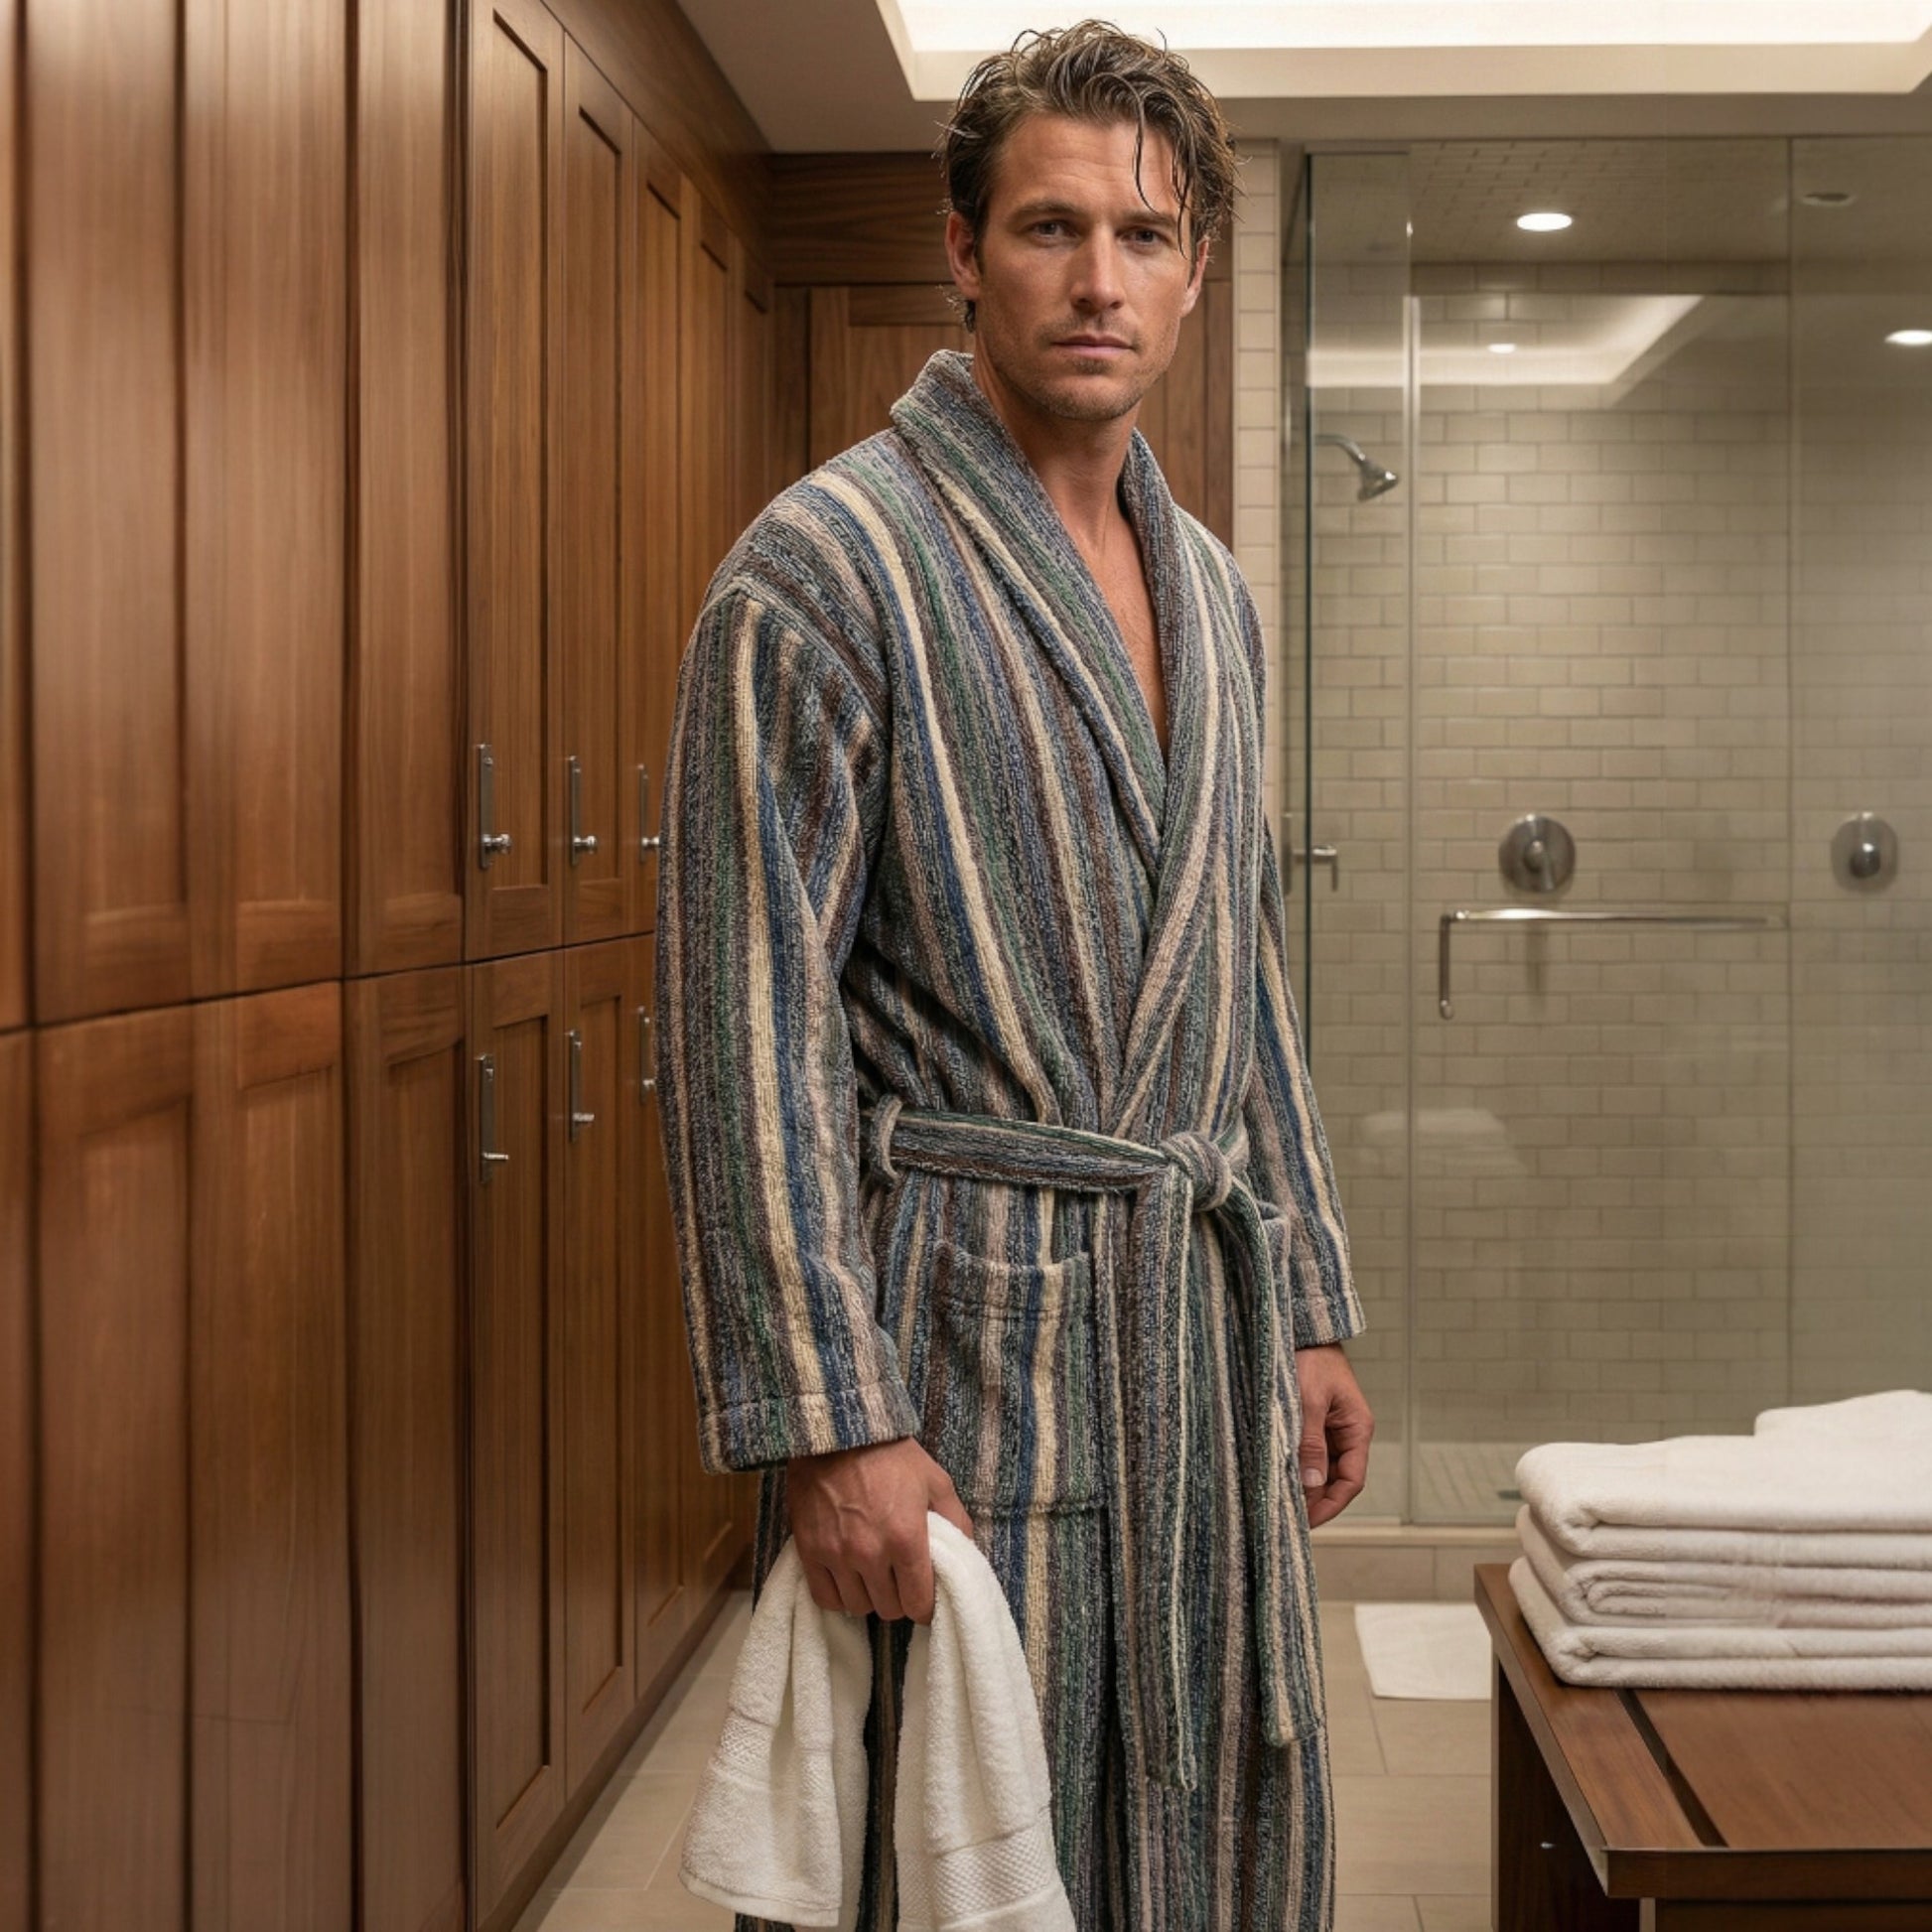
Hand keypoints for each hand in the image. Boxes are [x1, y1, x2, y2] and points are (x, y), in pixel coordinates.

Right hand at [786, 1436, 975, 1624]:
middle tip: (900, 1581)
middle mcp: (871, 1554)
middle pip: (889, 1609)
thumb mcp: (935, 1480)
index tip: (924, 1595)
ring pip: (858, 1606)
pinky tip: (848, 1580)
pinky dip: (839, 1596)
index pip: (918, 1604)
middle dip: (899, 1599)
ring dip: (870, 1597)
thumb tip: (963, 1554)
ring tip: (874, 1576)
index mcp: (906, 1539)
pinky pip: (826, 1598)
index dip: (925, 1605)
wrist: (838, 1431)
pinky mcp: (810, 1551)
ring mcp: (837, 1555)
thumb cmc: (890, 1454)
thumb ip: (956, 1520)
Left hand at [1294, 1343, 1372, 1528]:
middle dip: (1315, 1500)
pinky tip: (1277, 1475)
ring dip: (1304, 1484)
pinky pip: (1308, 1451)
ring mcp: (1330, 1427)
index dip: (1330, 1505)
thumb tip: (1311, 1482)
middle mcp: (1347, 1432)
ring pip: (1320, 1467)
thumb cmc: (1310, 1357)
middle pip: (1336, 1479)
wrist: (1302, 1328)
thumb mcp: (1308, 1400)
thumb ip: (1310, 1442)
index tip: (1307, 1522)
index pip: (1351, 1481)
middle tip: (1286, 1517)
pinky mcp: (1312, 1420)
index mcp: (1357, 1428)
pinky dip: (1295, 1465)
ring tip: (1279, 1501)